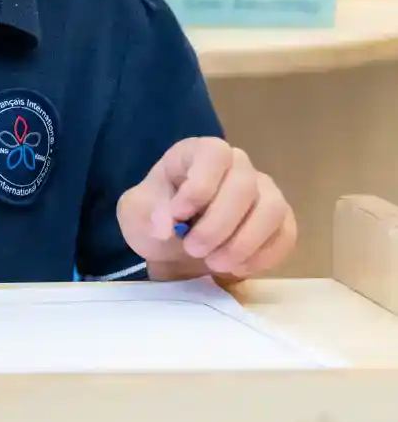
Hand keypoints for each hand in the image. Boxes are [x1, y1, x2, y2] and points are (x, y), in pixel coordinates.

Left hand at [120, 138, 296, 281]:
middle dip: (217, 225)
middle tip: (193, 249)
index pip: (213, 154)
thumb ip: (148, 213)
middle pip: (244, 187)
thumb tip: (166, 225)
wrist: (175, 250)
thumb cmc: (155, 220)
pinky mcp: (281, 221)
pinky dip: (262, 256)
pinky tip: (236, 268)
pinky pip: (285, 235)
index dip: (200, 185)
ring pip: (271, 211)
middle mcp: (238, 166)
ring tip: (214, 263)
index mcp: (199, 153)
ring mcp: (264, 192)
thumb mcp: (135, 213)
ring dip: (242, 243)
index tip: (180, 215)